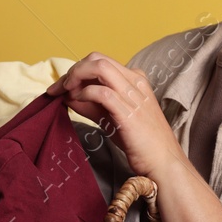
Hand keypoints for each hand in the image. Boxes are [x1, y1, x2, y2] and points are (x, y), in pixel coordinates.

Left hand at [46, 52, 182, 180]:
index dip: (76, 71)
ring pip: (99, 67)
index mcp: (135, 80)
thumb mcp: (112, 118)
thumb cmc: (141, 143)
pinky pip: (101, 92)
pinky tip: (76, 103)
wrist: (164, 163)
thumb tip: (68, 96)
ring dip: (75, 77)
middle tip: (57, 88)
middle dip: (72, 70)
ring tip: (65, 93)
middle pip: (97, 59)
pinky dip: (83, 94)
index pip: (100, 62)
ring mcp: (133, 95)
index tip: (60, 86)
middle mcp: (135, 82)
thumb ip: (91, 105)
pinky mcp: (129, 111)